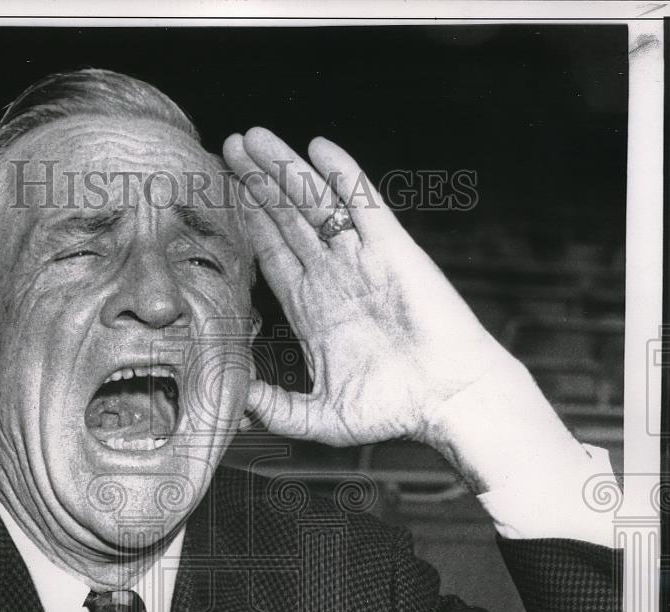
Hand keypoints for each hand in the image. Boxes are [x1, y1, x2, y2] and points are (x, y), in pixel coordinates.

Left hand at [223, 127, 518, 450]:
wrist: (450, 399)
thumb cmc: (393, 410)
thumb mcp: (319, 416)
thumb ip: (275, 408)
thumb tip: (237, 402)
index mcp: (312, 309)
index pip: (270, 255)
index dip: (246, 224)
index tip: (219, 197)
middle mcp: (333, 276)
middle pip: (285, 218)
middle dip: (255, 183)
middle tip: (228, 147)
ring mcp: (361, 258)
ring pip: (314, 202)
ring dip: (284, 169)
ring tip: (252, 138)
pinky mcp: (392, 248)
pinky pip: (362, 201)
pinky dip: (342, 173)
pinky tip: (318, 148)